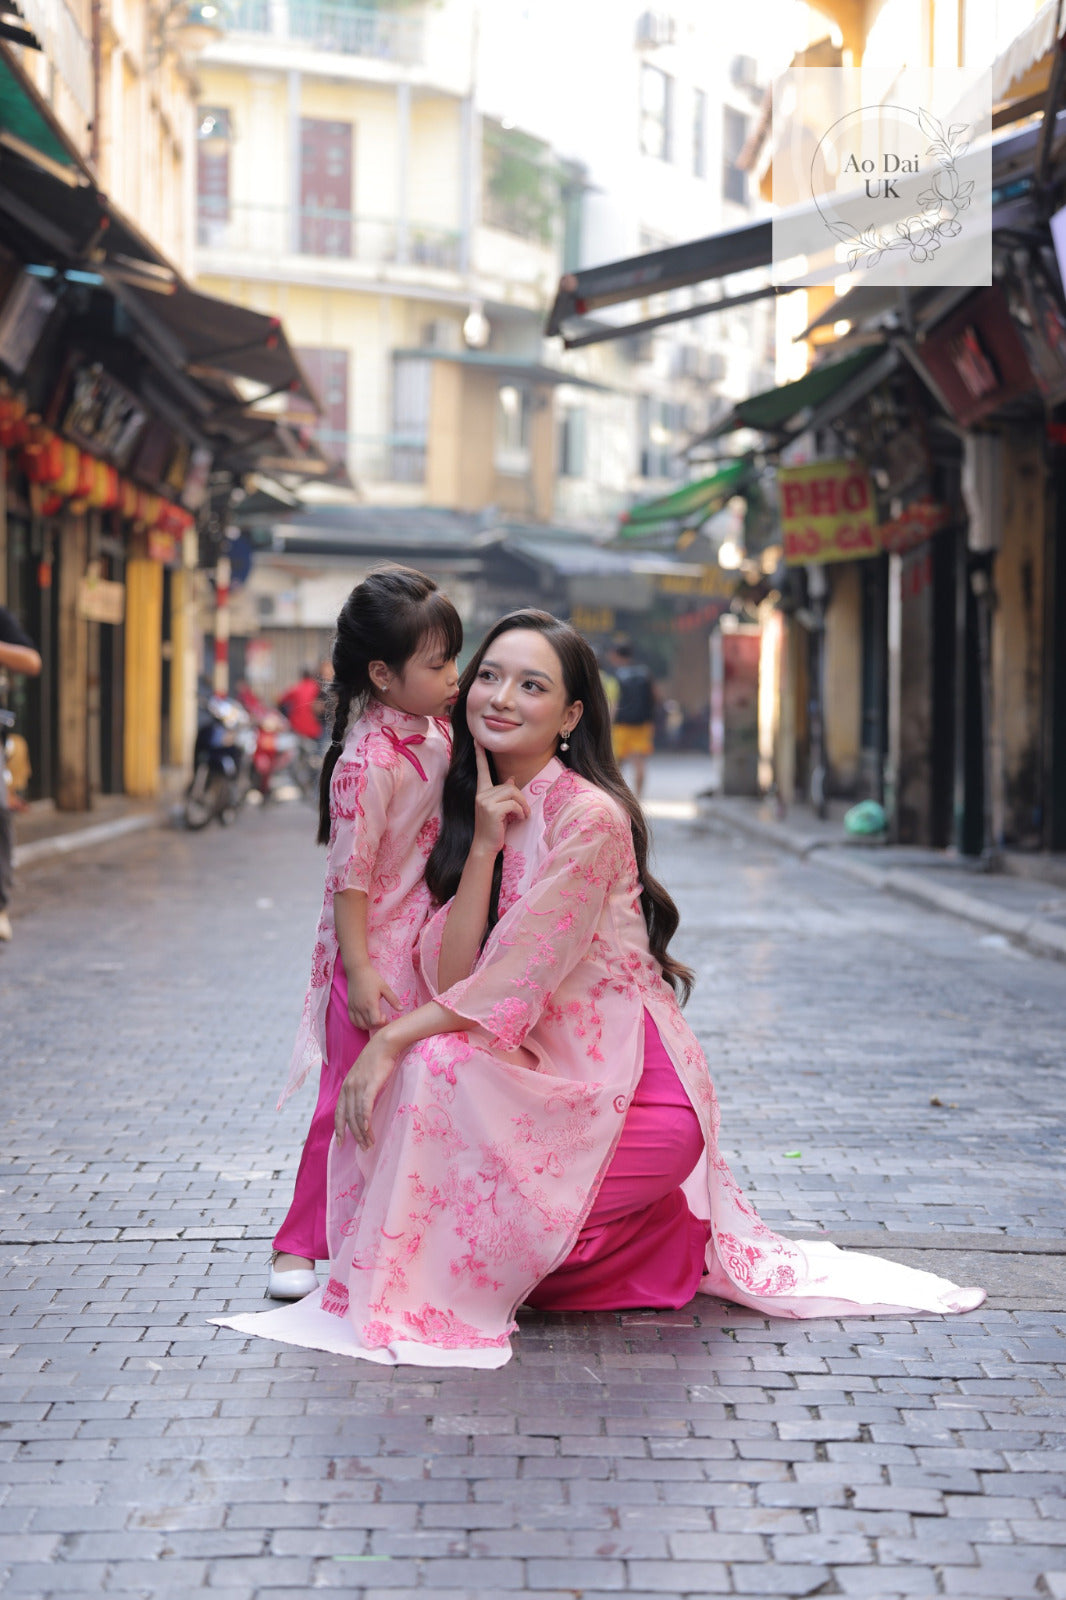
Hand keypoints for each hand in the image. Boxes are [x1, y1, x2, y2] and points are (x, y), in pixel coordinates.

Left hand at [334, 1028, 400, 1149]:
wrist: (385, 1043)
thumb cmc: (378, 1058)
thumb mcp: (364, 1075)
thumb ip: (361, 1089)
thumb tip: (364, 1105)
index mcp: (346, 1086)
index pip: (338, 1113)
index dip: (338, 1129)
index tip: (340, 1144)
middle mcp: (349, 1088)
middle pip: (348, 1118)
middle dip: (354, 1136)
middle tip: (364, 1148)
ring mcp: (358, 1086)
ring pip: (357, 1116)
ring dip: (363, 1132)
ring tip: (370, 1144)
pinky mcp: (369, 1085)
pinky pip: (365, 1107)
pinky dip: (365, 1120)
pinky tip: (368, 1129)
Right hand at [346, 963, 400, 1029]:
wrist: (357, 971)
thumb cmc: (372, 978)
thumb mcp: (385, 987)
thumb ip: (393, 1000)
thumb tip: (401, 1009)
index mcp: (371, 1003)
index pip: (375, 1022)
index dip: (382, 1023)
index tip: (386, 1016)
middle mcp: (361, 1008)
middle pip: (369, 1025)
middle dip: (378, 1025)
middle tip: (383, 1018)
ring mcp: (354, 1008)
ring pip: (360, 1025)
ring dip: (369, 1026)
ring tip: (374, 1019)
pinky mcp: (350, 1006)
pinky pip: (353, 1021)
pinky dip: (359, 1024)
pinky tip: (365, 1019)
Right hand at [472, 741, 529, 854]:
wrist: (485, 846)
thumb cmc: (494, 828)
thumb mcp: (500, 809)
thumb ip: (504, 793)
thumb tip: (512, 779)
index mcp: (481, 792)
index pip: (481, 770)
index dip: (480, 755)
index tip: (478, 740)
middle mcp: (481, 794)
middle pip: (509, 786)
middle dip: (521, 799)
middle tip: (524, 812)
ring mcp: (485, 802)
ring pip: (513, 793)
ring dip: (522, 806)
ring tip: (522, 816)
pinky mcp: (492, 810)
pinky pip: (513, 804)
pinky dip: (520, 812)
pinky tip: (519, 820)